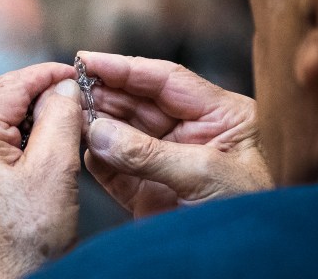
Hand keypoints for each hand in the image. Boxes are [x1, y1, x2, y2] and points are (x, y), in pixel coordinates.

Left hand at [0, 63, 81, 278]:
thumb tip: (66, 85)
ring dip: (40, 119)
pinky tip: (52, 149)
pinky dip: (28, 139)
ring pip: (6, 121)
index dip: (52, 73)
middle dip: (47, 97)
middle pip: (7, 100)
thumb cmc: (27, 238)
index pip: (14, 83)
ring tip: (74, 126)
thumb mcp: (54, 168)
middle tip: (85, 102)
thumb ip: (61, 115)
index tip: (83, 73)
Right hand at [78, 51, 273, 218]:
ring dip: (98, 125)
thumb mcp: (205, 174)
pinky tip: (84, 150)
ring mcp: (171, 163)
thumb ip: (149, 153)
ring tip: (70, 116)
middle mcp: (195, 134)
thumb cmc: (247, 212)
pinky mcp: (152, 194)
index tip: (87, 60)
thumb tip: (97, 131)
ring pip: (125, 134)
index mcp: (222, 116)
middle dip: (106, 95)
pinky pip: (118, 170)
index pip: (168, 81)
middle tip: (70, 87)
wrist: (247, 264)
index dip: (126, 68)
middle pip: (141, 104)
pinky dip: (99, 161)